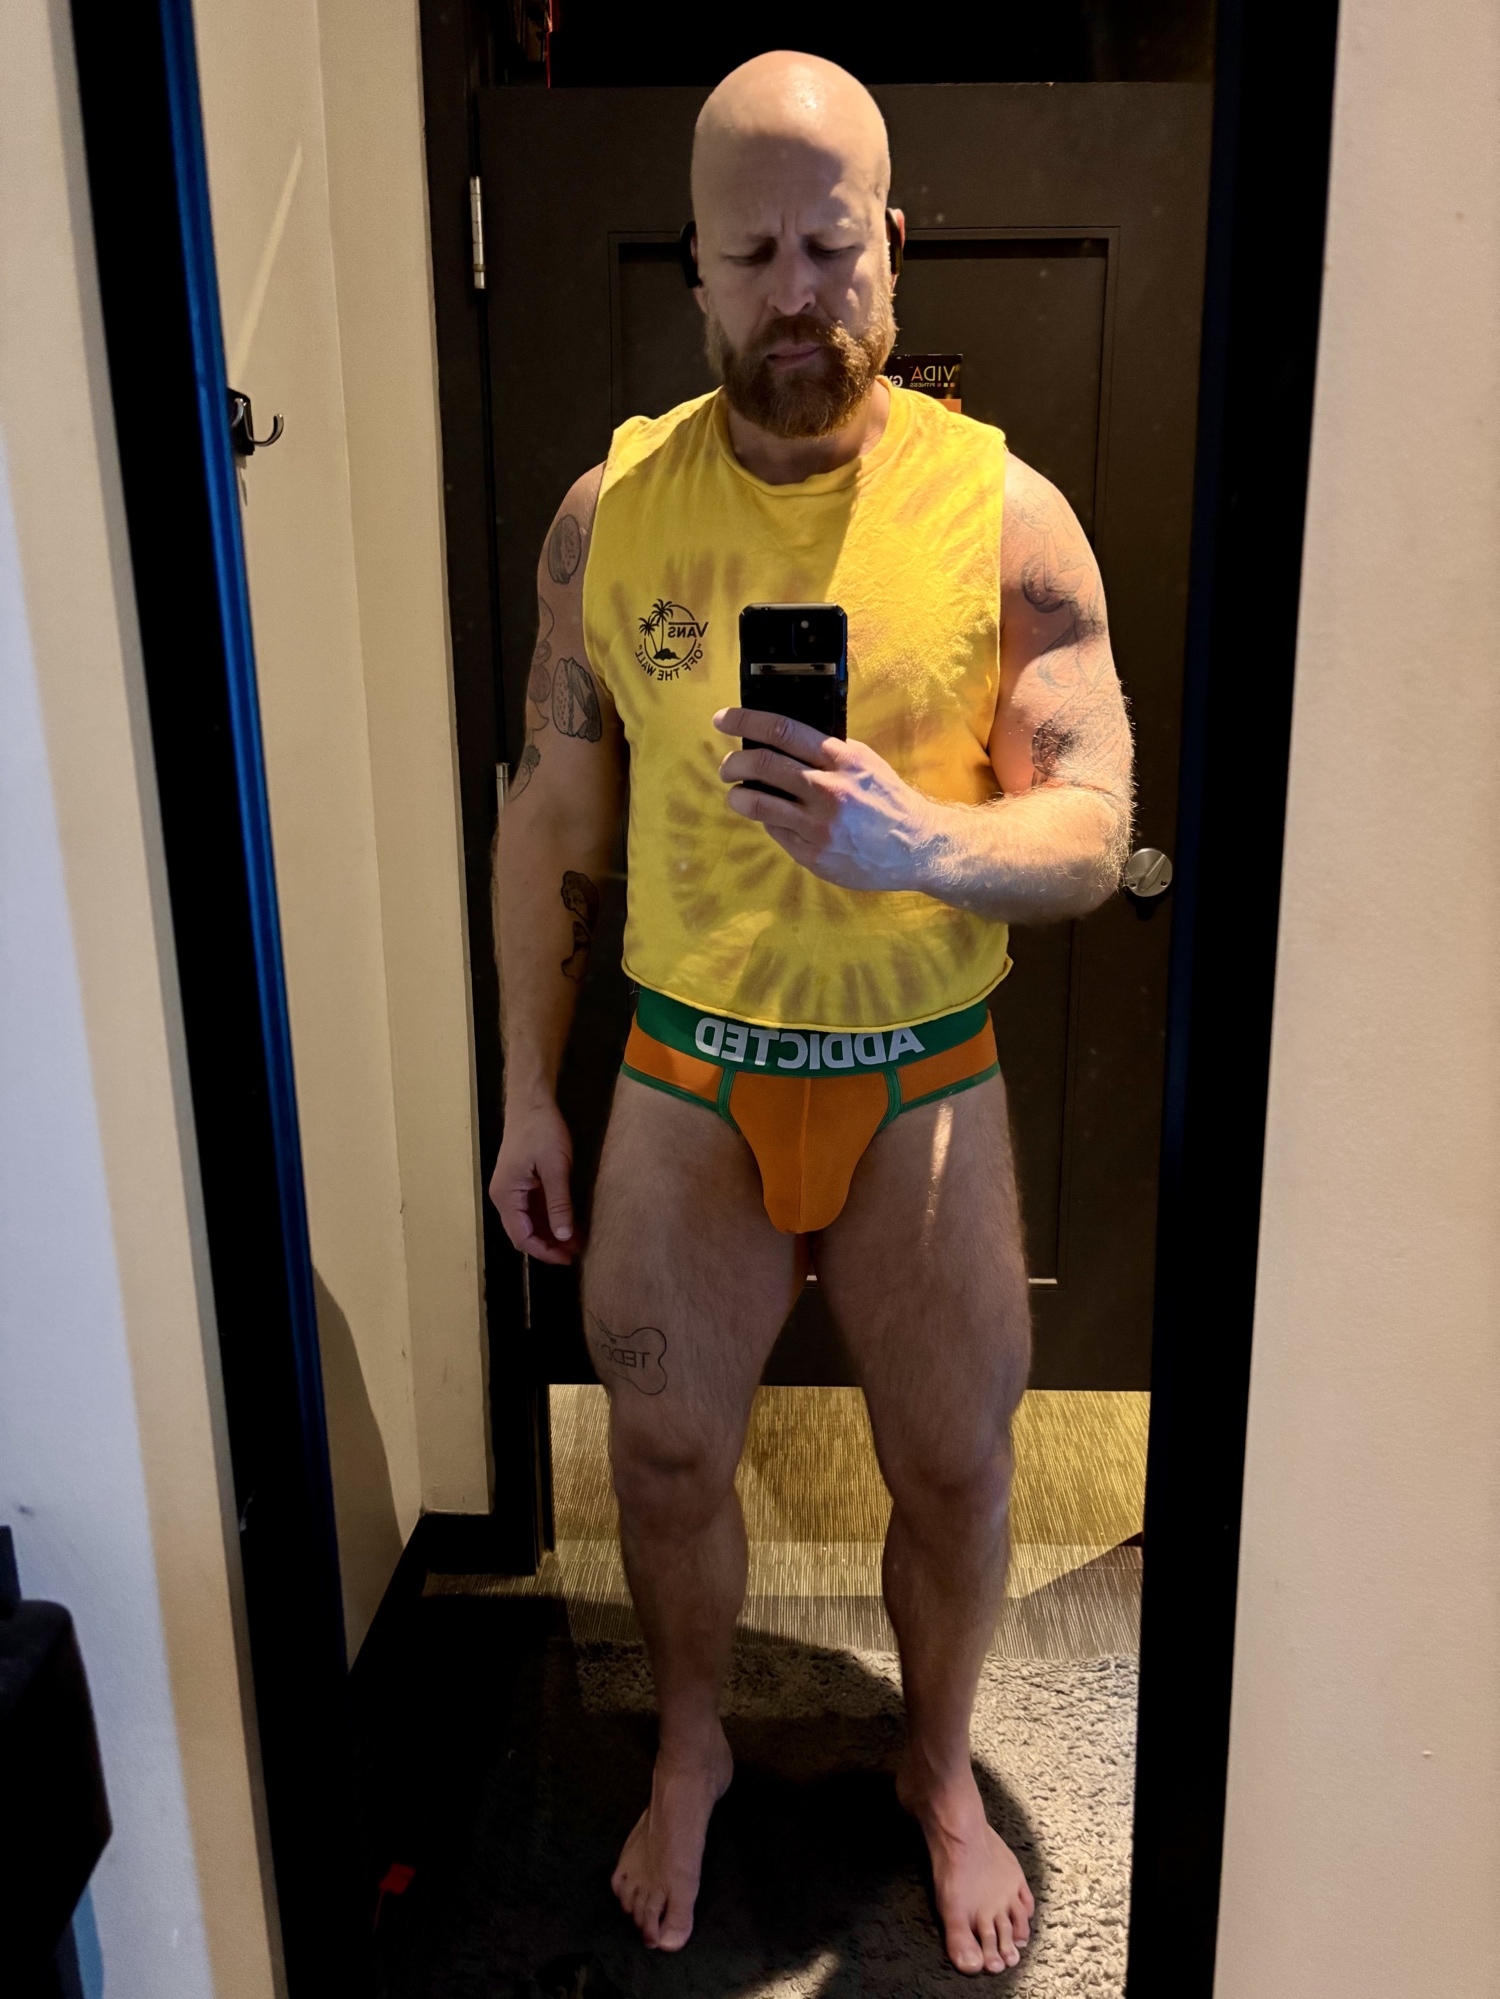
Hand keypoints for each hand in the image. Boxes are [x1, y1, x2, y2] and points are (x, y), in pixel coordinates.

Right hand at [489, 1097, 577, 1263]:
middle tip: (575, 1252)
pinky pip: (534, 1209)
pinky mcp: (522, 1183)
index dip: (544, 1251)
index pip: (522, 1237)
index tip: (568, 1258)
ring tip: (576, 1242)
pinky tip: (569, 1224)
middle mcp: (504, 1197)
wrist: (532, 1102)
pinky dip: (550, 1219)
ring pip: (529, 1223)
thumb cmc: (541, 1131)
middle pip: (523, 1233)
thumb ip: (558, 1204)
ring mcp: (512, 1190)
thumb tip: (563, 1237)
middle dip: (548, 1245)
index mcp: (506, 1196)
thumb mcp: (555, 1168)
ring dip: (551, 1234)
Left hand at [714, 707, 939, 893]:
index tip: (722, 719)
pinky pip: (775, 832)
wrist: (915, 846)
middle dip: (733, 763)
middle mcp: (829, 790)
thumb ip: (827, 750)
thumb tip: (780, 738)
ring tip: (736, 794)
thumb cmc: (887, 799)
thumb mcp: (864, 762)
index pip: (783, 731)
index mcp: (842, 759)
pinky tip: (773, 818)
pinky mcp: (813, 854)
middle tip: (727, 767)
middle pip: (762, 765)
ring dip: (738, 796)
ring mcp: (819, 826)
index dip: (745, 721)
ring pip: (758, 804)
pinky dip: (767, 821)